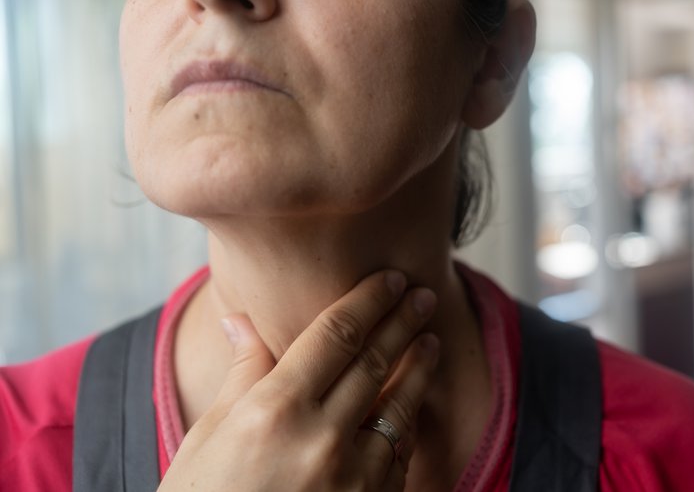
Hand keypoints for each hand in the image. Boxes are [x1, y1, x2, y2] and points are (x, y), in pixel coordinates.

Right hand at [158, 270, 438, 490]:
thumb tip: (241, 321)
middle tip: (423, 296)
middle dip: (404, 322)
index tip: (390, 279)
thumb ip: (242, 375)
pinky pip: (397, 454)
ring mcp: (352, 477)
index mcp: (274, 410)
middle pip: (375, 361)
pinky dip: (405, 424)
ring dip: (419, 370)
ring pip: (399, 407)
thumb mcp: (207, 438)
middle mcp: (320, 439)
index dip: (369, 300)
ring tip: (430, 342)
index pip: (337, 334)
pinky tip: (410, 406)